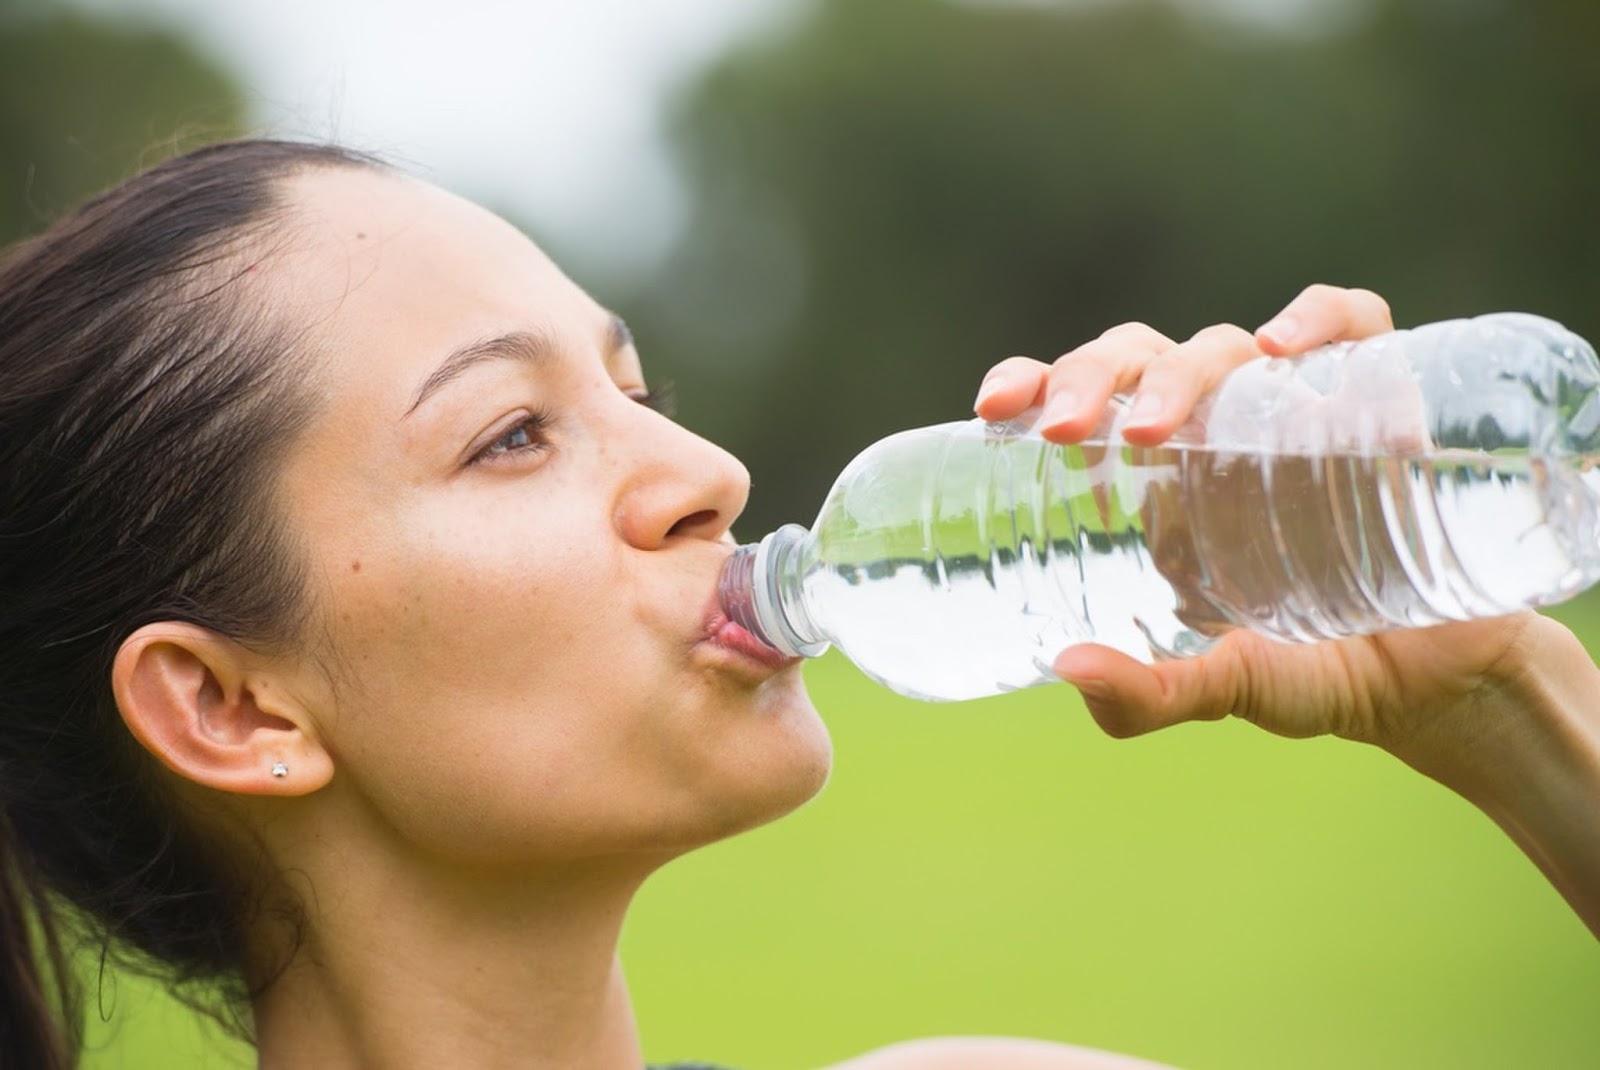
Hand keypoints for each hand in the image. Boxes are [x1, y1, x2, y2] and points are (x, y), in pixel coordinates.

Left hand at [973, 284, 1581, 766]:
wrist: (1440, 683)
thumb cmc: (1317, 674)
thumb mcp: (1226, 689)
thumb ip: (1149, 695)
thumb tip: (1069, 671)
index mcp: (1156, 480)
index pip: (1082, 399)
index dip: (1032, 382)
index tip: (992, 409)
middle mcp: (1215, 432)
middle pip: (1139, 359)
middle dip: (1090, 377)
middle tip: (1063, 432)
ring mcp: (1296, 411)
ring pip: (1223, 343)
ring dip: (1180, 369)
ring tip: (1151, 430)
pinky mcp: (1383, 401)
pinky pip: (1355, 327)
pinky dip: (1324, 318)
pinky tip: (1287, 349)